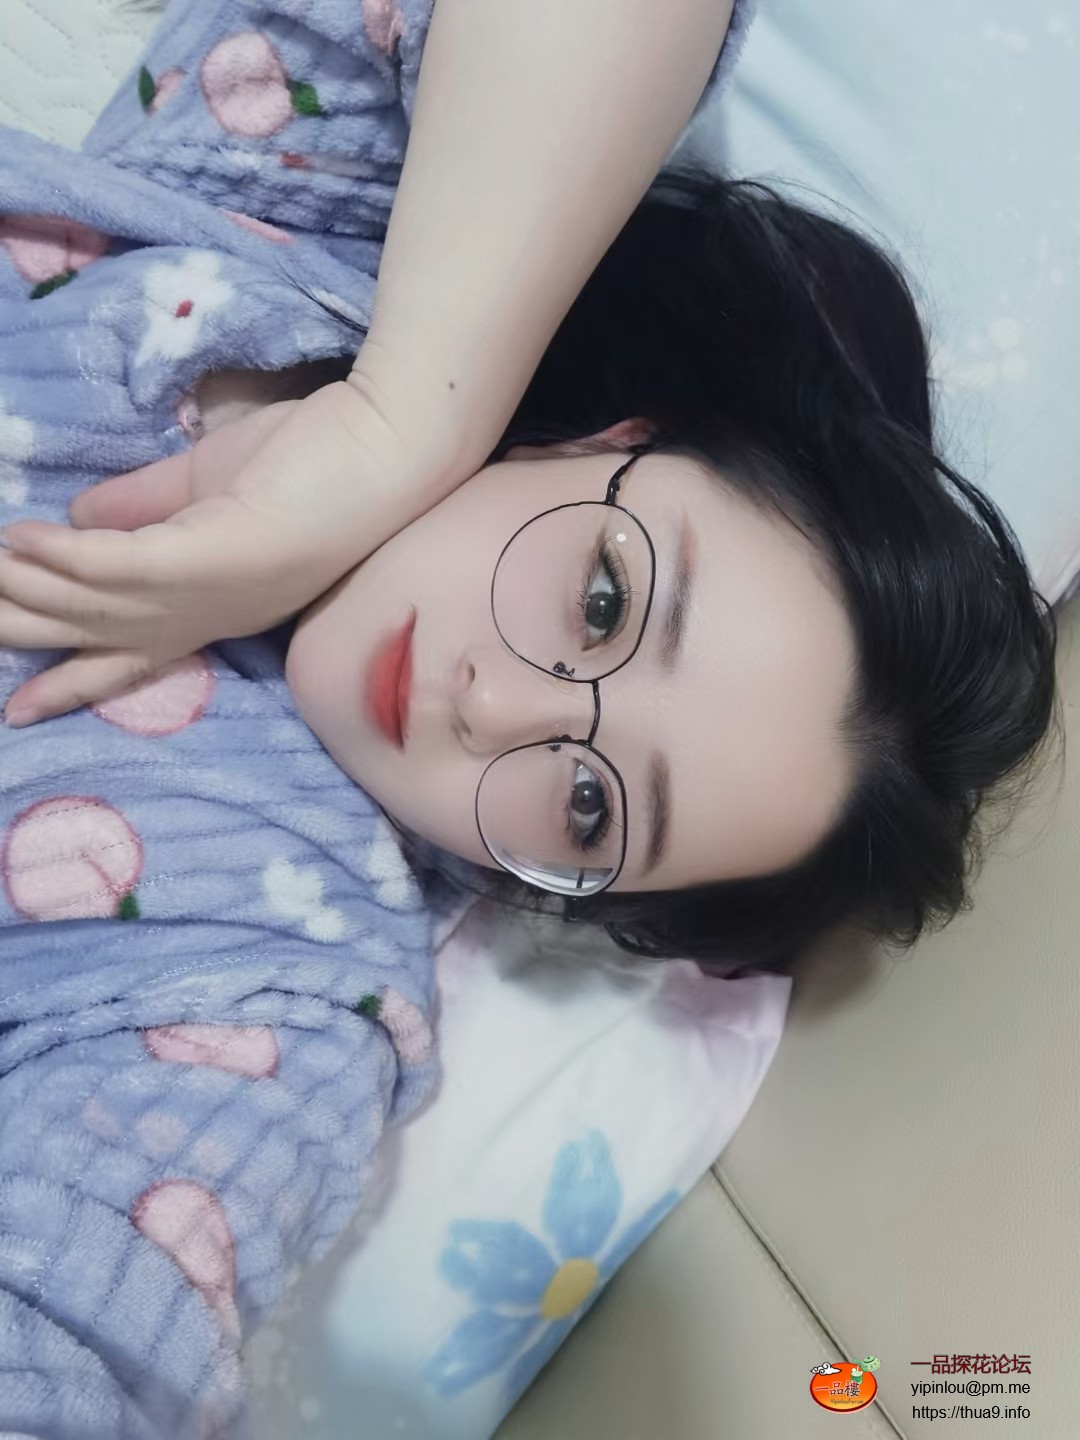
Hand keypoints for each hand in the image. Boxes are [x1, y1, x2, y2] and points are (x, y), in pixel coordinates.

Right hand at [0, 378, 433, 725]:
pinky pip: (129, 564)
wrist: (391, 444)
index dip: (68, 677)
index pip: (125, 654)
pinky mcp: (224, 552)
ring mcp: (217, 590)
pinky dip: (71, 558)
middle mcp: (208, 614)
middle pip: (95, 637)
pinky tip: (21, 540)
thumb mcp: (206, 491)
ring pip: (100, 603)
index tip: (19, 706)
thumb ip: (141, 509)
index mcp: (208, 605)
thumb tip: (73, 519)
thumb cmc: (311, 463)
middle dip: (24, 635)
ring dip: (28, 590)